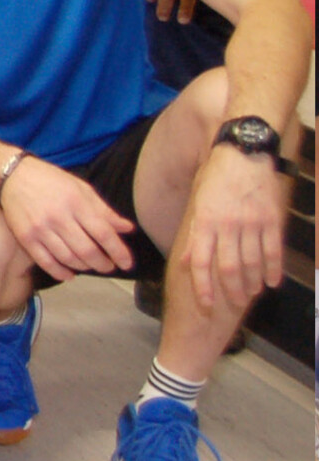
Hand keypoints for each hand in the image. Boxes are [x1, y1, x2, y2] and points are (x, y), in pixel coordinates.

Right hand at [0, 154, 133, 279]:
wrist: (12, 175)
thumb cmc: (51, 180)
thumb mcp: (82, 188)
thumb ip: (105, 210)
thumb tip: (128, 229)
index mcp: (76, 202)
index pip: (104, 233)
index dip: (119, 251)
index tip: (127, 263)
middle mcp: (58, 217)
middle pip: (87, 250)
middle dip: (103, 263)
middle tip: (109, 266)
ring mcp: (41, 229)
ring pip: (68, 258)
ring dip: (84, 267)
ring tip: (91, 266)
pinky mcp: (26, 237)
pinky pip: (46, 262)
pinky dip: (61, 272)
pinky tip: (70, 274)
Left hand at [176, 143, 290, 308]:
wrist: (243, 155)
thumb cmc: (216, 180)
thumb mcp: (197, 205)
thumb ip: (194, 236)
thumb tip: (186, 262)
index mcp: (205, 222)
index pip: (202, 262)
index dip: (202, 287)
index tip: (206, 304)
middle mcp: (228, 225)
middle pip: (229, 267)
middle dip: (231, 290)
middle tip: (234, 304)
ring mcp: (252, 223)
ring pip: (252, 263)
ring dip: (252, 283)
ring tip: (251, 294)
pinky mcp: (271, 220)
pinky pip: (273, 251)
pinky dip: (273, 270)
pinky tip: (272, 282)